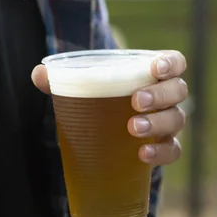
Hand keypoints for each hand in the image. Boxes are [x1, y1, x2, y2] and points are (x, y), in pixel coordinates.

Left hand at [32, 49, 187, 166]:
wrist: (108, 131)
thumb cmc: (100, 99)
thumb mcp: (82, 87)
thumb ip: (60, 80)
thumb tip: (38, 74)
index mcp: (152, 74)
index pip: (175, 62)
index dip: (170, 63)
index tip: (155, 67)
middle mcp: (167, 97)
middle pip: (177, 90)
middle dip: (160, 94)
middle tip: (135, 102)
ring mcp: (168, 122)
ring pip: (176, 119)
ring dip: (158, 123)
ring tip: (133, 128)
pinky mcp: (164, 147)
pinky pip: (172, 150)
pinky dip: (161, 152)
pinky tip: (143, 154)